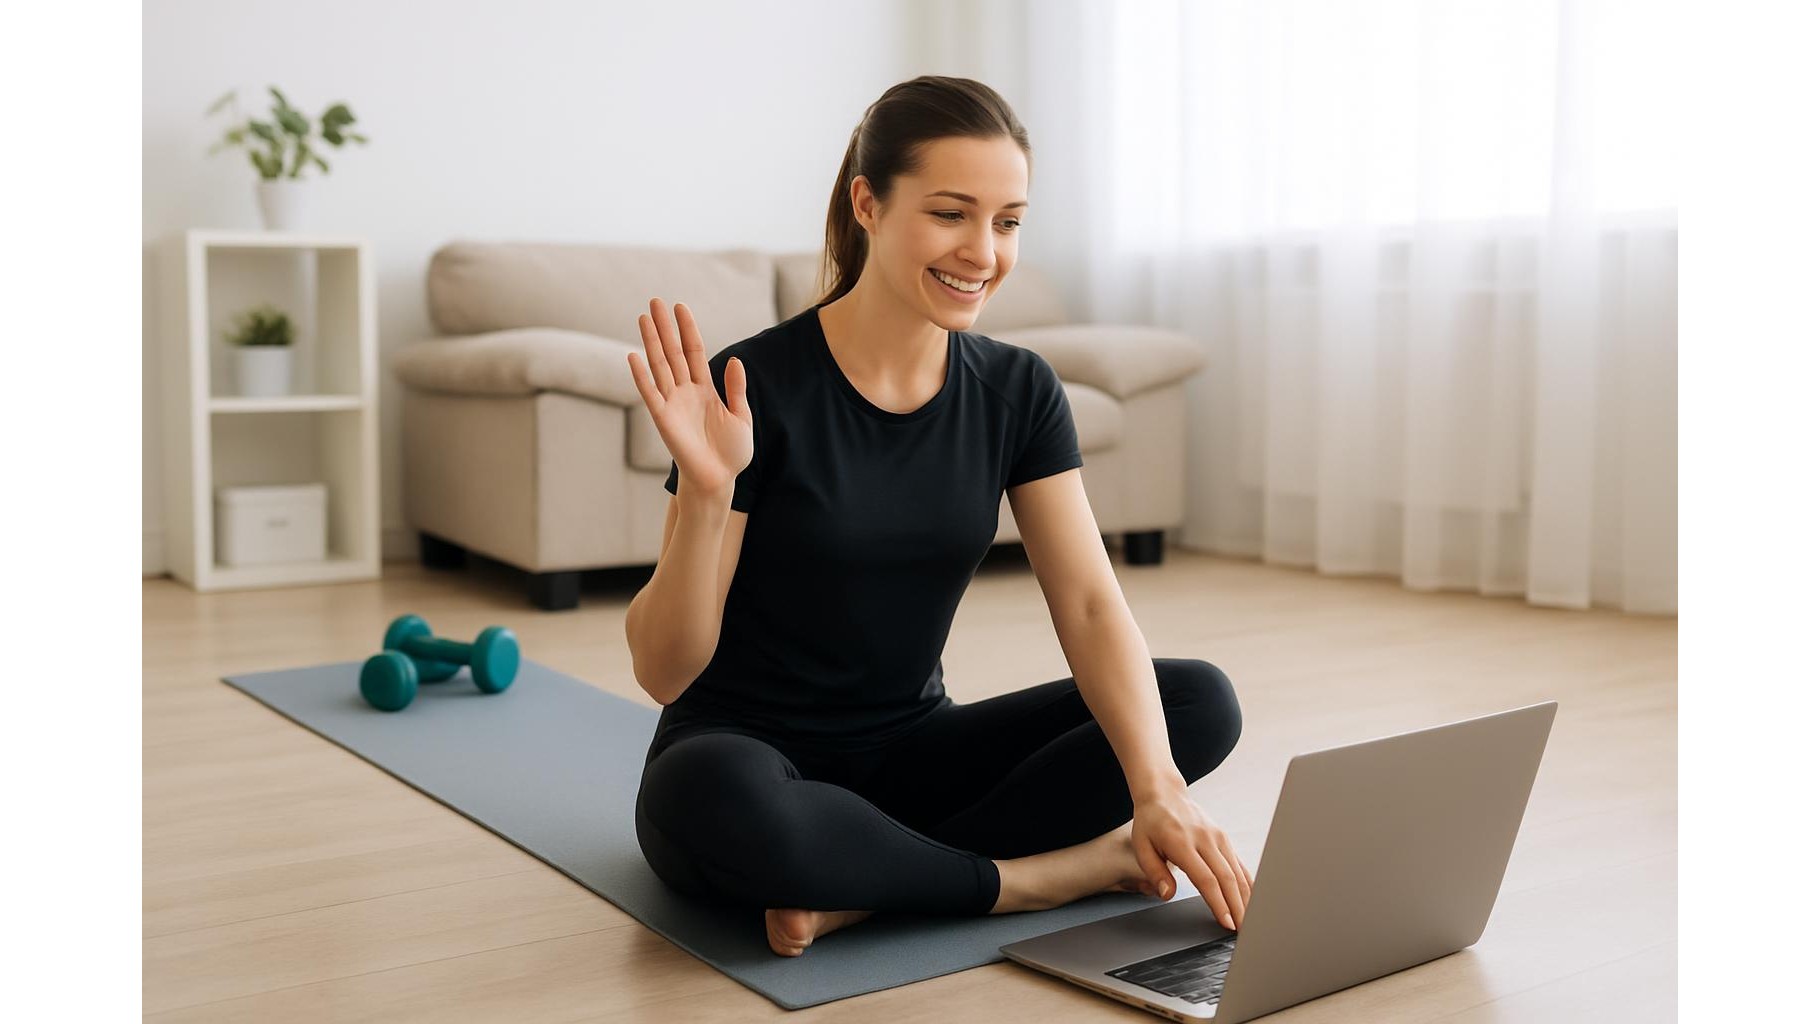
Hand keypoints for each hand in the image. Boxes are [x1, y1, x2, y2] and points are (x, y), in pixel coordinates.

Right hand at [627, 298, 752, 497]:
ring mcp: (673, 403)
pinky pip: (650, 393)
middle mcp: (686, 391)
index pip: (694, 351)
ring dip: (651, 342)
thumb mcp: (741, 416)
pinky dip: (641, 376)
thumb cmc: (732, 453)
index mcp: (706, 389)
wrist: (719, 480)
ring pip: (660, 365)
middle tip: (655, 301)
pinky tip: (633, 355)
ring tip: (644, 317)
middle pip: (673, 352)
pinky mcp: (663, 419)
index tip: (680, 307)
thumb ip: (735, 388)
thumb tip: (734, 360)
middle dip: (665, 327)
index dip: (688, 329)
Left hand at [1130, 788, 1254, 930]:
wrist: (1164, 794)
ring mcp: (1218, 838)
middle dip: (1237, 907)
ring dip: (1245, 898)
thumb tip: (1167, 895)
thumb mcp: (1142, 846)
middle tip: (1243, 930)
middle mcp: (1205, 840)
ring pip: (1237, 873)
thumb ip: (1155, 872)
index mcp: (1183, 844)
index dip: (1218, 903)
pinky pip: (1239, 864)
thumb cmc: (1151, 822)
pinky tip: (1251, 899)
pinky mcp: (1224, 838)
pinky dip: (1247, 883)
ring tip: (1249, 921)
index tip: (1226, 923)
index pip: (1207, 879)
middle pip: (1227, 879)